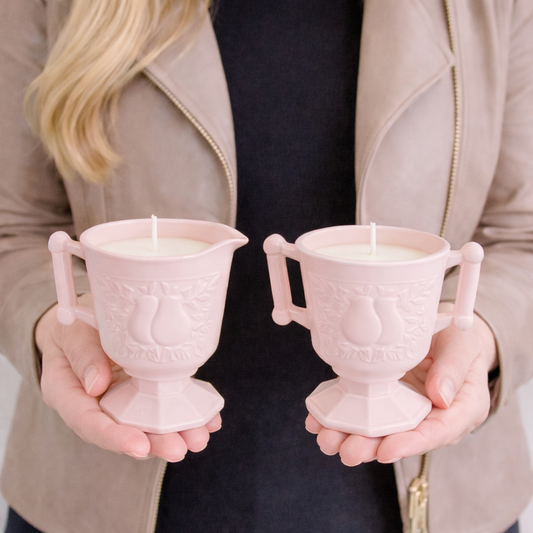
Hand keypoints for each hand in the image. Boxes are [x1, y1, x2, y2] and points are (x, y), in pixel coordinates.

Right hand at [37, 294, 220, 460]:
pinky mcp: (146, 390)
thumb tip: (96, 385)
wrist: (85, 321)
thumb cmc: (73, 328)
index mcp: (71, 397)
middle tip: (178, 448)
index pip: (89, 424)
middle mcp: (99, 406)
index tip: (139, 445)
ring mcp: (125, 400)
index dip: (114, 437)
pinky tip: (208, 419)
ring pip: (148, 424)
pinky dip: (186, 412)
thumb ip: (82, 356)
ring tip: (199, 437)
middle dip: (154, 442)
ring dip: (175, 432)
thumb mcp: (72, 334)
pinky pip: (165, 404)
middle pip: (125, 431)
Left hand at [306, 306, 496, 464]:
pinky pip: (363, 408)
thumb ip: (454, 368)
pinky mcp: (384, 396)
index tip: (385, 451)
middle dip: (370, 446)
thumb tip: (440, 396)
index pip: (436, 433)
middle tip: (346, 451)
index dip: (410, 444)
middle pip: (400, 437)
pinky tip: (318, 419)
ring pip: (377, 428)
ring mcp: (404, 407)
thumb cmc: (461, 340)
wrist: (447, 332)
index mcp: (459, 410)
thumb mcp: (464, 345)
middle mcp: (430, 416)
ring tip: (327, 439)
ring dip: (350, 435)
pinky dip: (340, 415)